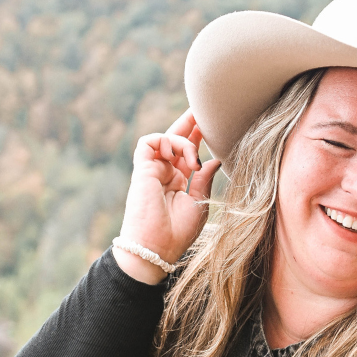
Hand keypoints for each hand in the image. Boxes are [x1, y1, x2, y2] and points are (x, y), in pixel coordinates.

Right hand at [114, 109, 219, 281]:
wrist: (156, 247)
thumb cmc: (178, 233)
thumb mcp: (199, 203)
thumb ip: (205, 179)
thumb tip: (214, 159)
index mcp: (179, 183)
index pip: (188, 154)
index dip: (198, 139)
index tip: (213, 125)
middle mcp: (165, 174)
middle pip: (175, 140)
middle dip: (189, 124)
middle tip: (203, 108)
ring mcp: (152, 170)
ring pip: (165, 139)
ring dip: (183, 142)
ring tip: (194, 160)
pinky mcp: (141, 169)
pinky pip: (151, 142)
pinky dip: (167, 141)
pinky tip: (182, 157)